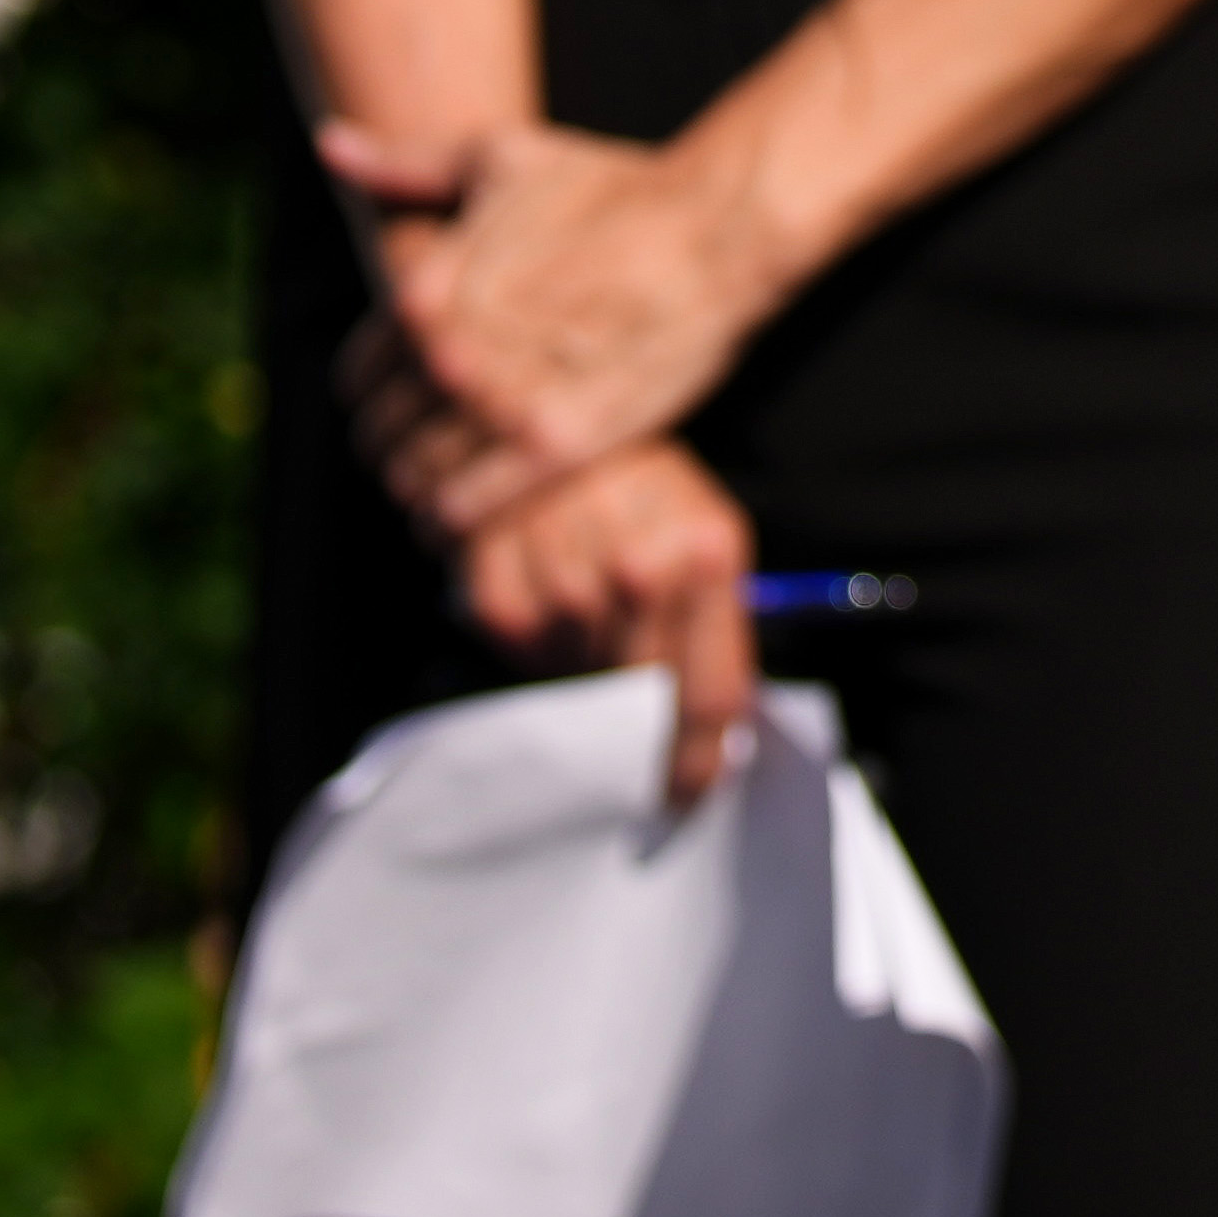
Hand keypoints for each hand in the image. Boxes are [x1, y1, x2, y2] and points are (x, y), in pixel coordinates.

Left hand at [324, 113, 793, 529]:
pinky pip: (470, 508)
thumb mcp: (499, 160)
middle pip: (382, 432)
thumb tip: (331, 147)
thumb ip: (405, 166)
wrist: (712, 228)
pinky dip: (456, 520)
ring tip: (439, 492)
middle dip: (395, 444)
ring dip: (422, 488)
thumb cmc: (611, 189)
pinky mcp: (556, 445)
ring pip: (418, 476)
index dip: (374, 392)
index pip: (357, 375)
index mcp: (423, 289)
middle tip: (423, 450)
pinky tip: (461, 517)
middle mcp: (448, 350)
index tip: (399, 402)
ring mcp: (499, 401)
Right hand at [460, 440, 771, 808]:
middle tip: (634, 712)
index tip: (689, 793)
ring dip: (585, 661)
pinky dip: (534, 636)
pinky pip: (523, 653)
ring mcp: (567, 579)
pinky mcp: (500, 586)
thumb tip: (716, 739)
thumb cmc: (641, 486)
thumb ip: (715, 630)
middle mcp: (642, 568)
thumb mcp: (702, 535)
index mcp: (708, 553)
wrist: (561, 423)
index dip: (699, 761)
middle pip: (643, 701)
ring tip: (590, 603)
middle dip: (642, 718)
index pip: (711, 699)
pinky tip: (544, 586)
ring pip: (580, 679)